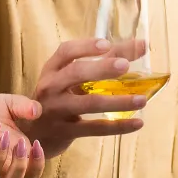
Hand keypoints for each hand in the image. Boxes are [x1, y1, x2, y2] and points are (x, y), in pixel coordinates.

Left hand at [0, 93, 45, 177]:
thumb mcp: (8, 104)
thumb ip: (23, 106)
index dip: (37, 165)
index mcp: (14, 152)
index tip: (37, 145)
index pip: (30, 172)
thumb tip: (37, 111)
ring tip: (6, 136)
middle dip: (21, 167)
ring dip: (2, 158)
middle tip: (22, 145)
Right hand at [22, 37, 148, 156]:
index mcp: (52, 69)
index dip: (85, 46)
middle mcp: (51, 87)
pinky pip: (94, 128)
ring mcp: (56, 110)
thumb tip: (142, 45)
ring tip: (142, 99)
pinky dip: (118, 126)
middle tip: (125, 65)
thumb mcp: (72, 78)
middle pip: (75, 73)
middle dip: (101, 68)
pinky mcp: (65, 132)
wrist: (35, 134)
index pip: (66, 51)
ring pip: (88, 103)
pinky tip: (138, 122)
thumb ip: (106, 59)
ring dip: (117, 101)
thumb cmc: (60, 98)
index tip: (106, 44)